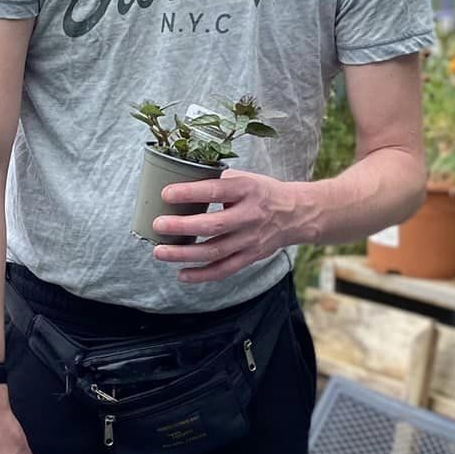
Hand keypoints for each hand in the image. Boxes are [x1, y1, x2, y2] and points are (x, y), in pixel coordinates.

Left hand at [151, 168, 314, 282]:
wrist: (297, 214)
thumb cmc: (261, 192)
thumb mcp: (245, 178)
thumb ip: (218, 181)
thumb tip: (180, 179)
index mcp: (247, 190)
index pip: (216, 191)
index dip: (190, 193)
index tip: (166, 194)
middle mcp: (250, 216)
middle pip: (213, 225)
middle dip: (182, 227)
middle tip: (157, 225)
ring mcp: (251, 239)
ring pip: (215, 251)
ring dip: (185, 254)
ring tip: (160, 252)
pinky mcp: (251, 257)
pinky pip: (224, 270)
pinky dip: (202, 275)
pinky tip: (181, 274)